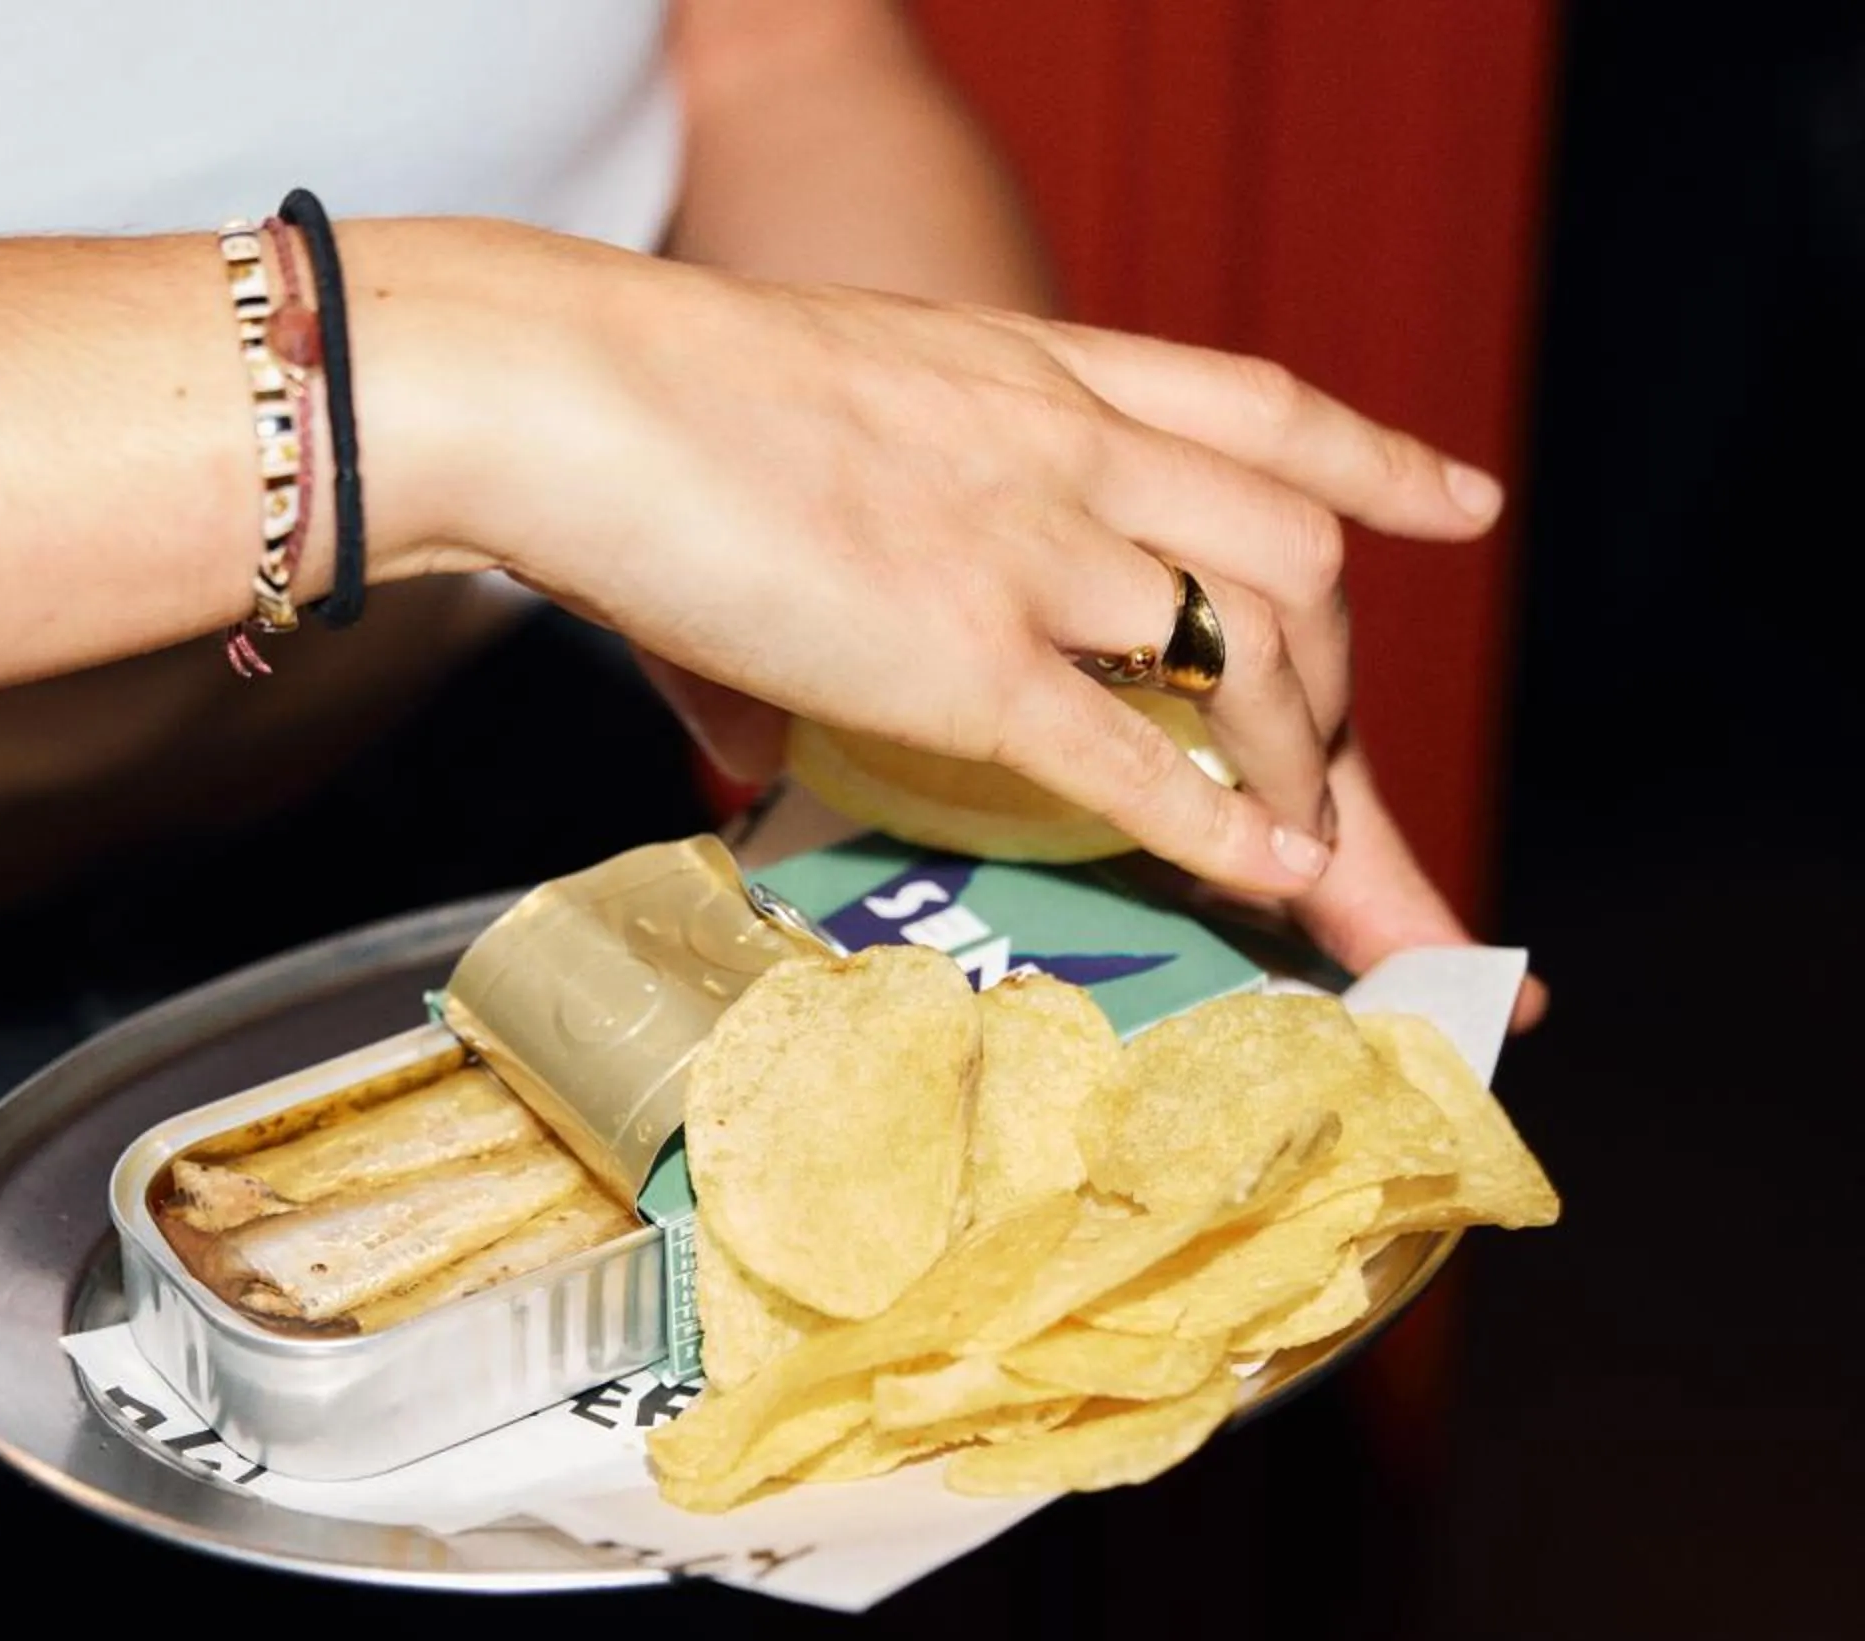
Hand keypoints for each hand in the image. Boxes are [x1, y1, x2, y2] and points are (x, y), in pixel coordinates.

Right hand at [404, 232, 1503, 899]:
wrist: (574, 387)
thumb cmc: (642, 399)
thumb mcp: (804, 431)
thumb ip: (823, 573)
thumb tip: (743, 738)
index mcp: (1035, 372)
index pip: (1259, 408)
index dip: (1375, 462)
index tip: (1454, 503)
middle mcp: (1069, 450)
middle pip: (1298, 556)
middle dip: (1347, 684)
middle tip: (1345, 778)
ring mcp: (1029, 552)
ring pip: (1256, 652)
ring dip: (1304, 761)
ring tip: (1303, 847)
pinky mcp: (961, 658)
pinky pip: (1137, 759)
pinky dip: (1220, 828)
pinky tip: (1265, 880)